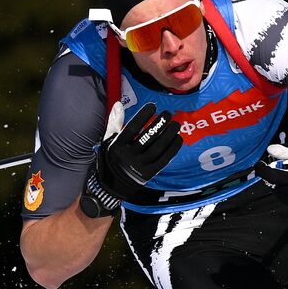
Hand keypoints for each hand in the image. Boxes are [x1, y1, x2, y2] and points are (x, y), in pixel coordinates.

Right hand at [82, 102, 180, 216]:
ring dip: (169, 135)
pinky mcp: (148, 175)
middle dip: (159, 124)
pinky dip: (172, 149)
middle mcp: (127, 157)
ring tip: (176, 125)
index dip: (143, 116)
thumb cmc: (112, 156)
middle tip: (168, 114)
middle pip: (147, 137)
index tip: (153, 106)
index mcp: (117, 146)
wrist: (113, 185)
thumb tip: (119, 103)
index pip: (132, 128)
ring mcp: (138, 167)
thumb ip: (115, 122)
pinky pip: (163, 160)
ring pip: (157, 148)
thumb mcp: (109, 140)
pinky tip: (178, 139)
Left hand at [254, 143, 287, 208]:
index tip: (260, 163)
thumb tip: (270, 149)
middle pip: (272, 182)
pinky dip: (282, 187)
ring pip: (274, 188)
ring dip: (278, 181)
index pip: (272, 176)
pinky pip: (279, 193)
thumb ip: (286, 152)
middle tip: (280, 167)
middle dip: (272, 173)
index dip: (262, 169)